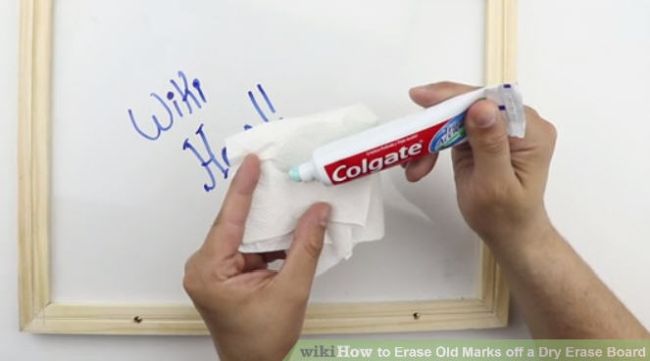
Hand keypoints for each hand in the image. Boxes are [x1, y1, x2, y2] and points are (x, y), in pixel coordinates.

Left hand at [183, 154, 330, 360]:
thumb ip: (305, 248)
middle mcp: (204, 267)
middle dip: (258, 200)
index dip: (243, 188)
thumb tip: (317, 213)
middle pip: (235, 223)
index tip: (252, 162)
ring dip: (267, 220)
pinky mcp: (226, 272)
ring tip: (287, 195)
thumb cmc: (262, 340)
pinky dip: (268, 238)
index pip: (228, 220)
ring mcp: (214, 269)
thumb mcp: (291, 291)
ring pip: (244, 233)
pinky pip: (248, 245)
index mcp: (209, 271)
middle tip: (274, 169)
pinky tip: (287, 225)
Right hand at [405, 82, 556, 246]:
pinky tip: (421, 164)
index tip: (422, 97)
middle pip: (470, 106)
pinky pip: (453, 130)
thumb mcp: (495, 183)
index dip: (455, 96)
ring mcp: (499, 130)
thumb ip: (490, 144)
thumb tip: (482, 107)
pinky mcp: (483, 137)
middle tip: (411, 140)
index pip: (490, 101)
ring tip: (414, 166)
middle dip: (436, 124)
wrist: (509, 234)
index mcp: (530, 132)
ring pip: (456, 118)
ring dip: (431, 138)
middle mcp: (518, 125)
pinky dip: (434, 145)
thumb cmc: (506, 217)